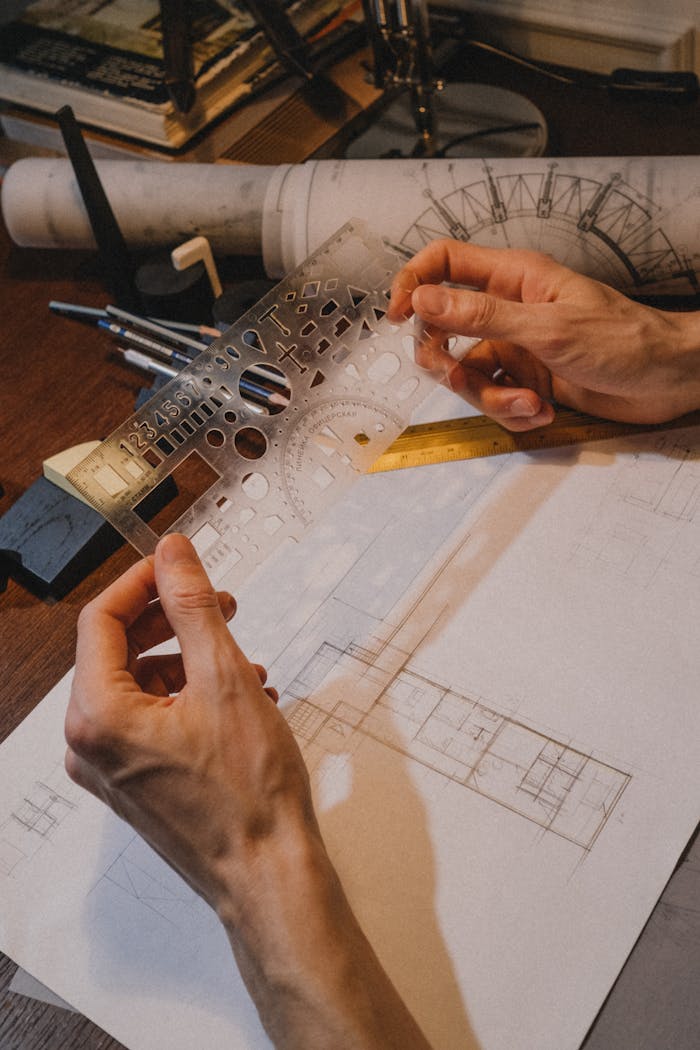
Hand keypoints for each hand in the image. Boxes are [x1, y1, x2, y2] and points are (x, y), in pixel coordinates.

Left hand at [65, 532, 310, 912]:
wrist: (269, 874)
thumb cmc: (249, 797)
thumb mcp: (225, 678)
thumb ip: (193, 606)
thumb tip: (173, 556)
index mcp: (97, 717)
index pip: (101, 620)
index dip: (143, 582)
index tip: (177, 564)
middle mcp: (91, 745)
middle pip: (118, 650)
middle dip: (172, 620)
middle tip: (217, 603)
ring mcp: (111, 768)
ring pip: (141, 684)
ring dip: (190, 659)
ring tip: (242, 660)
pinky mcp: (135, 782)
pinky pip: (152, 718)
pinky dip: (190, 696)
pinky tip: (238, 695)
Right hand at [389, 239, 699, 430]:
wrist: (666, 381)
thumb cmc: (625, 340)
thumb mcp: (548, 328)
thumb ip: (481, 315)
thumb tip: (425, 300)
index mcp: (512, 277)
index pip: (443, 263)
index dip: (412, 283)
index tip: (396, 317)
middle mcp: (507, 309)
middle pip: (442, 328)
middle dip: (447, 363)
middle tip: (460, 377)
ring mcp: (515, 347)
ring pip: (468, 375)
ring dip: (491, 398)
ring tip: (529, 401)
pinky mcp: (526, 380)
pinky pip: (494, 400)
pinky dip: (512, 412)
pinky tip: (542, 409)